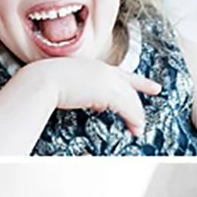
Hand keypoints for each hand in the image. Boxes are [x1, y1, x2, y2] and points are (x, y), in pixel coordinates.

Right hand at [30, 57, 160, 135]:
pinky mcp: (107, 91)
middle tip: (150, 104)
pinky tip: (135, 129)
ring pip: (130, 98)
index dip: (140, 81)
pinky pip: (128, 107)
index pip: (122, 73)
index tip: (154, 86)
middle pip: (130, 86)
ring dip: (136, 116)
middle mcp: (103, 70)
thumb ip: (88, 93)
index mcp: (94, 67)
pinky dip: (133, 119)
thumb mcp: (71, 85)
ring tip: (137, 129)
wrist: (42, 80)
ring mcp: (106, 78)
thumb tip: (98, 105)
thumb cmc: (47, 84)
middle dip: (141, 97)